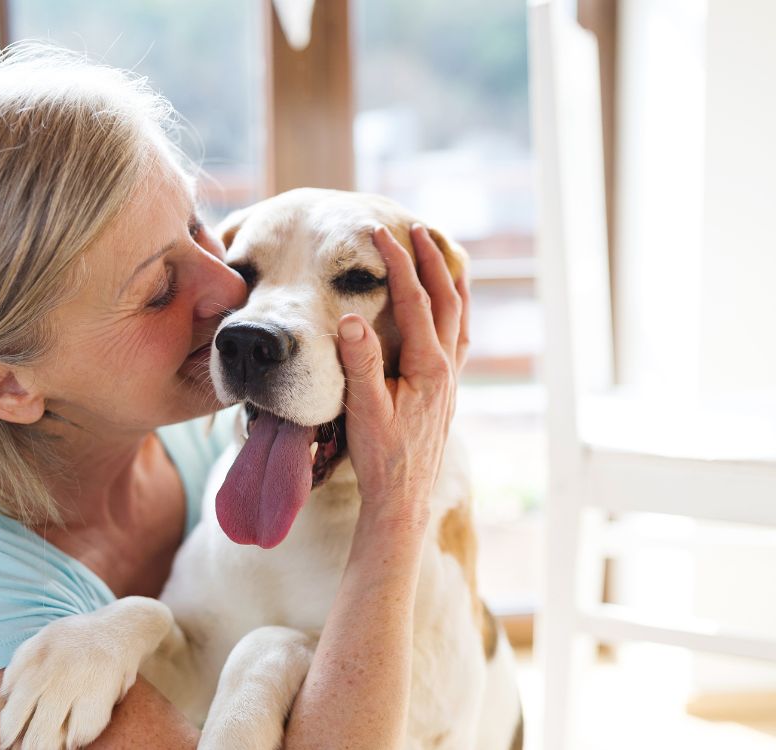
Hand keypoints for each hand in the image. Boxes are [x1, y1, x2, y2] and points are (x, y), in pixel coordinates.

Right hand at [335, 224, 469, 528]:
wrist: (402, 499)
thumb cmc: (381, 458)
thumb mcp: (364, 411)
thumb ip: (360, 364)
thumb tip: (351, 318)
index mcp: (428, 368)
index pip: (415, 301)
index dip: (398, 264)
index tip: (379, 234)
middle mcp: (446, 369)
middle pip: (446, 300)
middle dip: (432, 260)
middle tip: (417, 228)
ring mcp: (450, 380)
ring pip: (459, 317)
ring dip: (450, 282)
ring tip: (443, 255)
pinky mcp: (446, 391)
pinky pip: (458, 338)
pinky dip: (455, 312)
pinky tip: (449, 309)